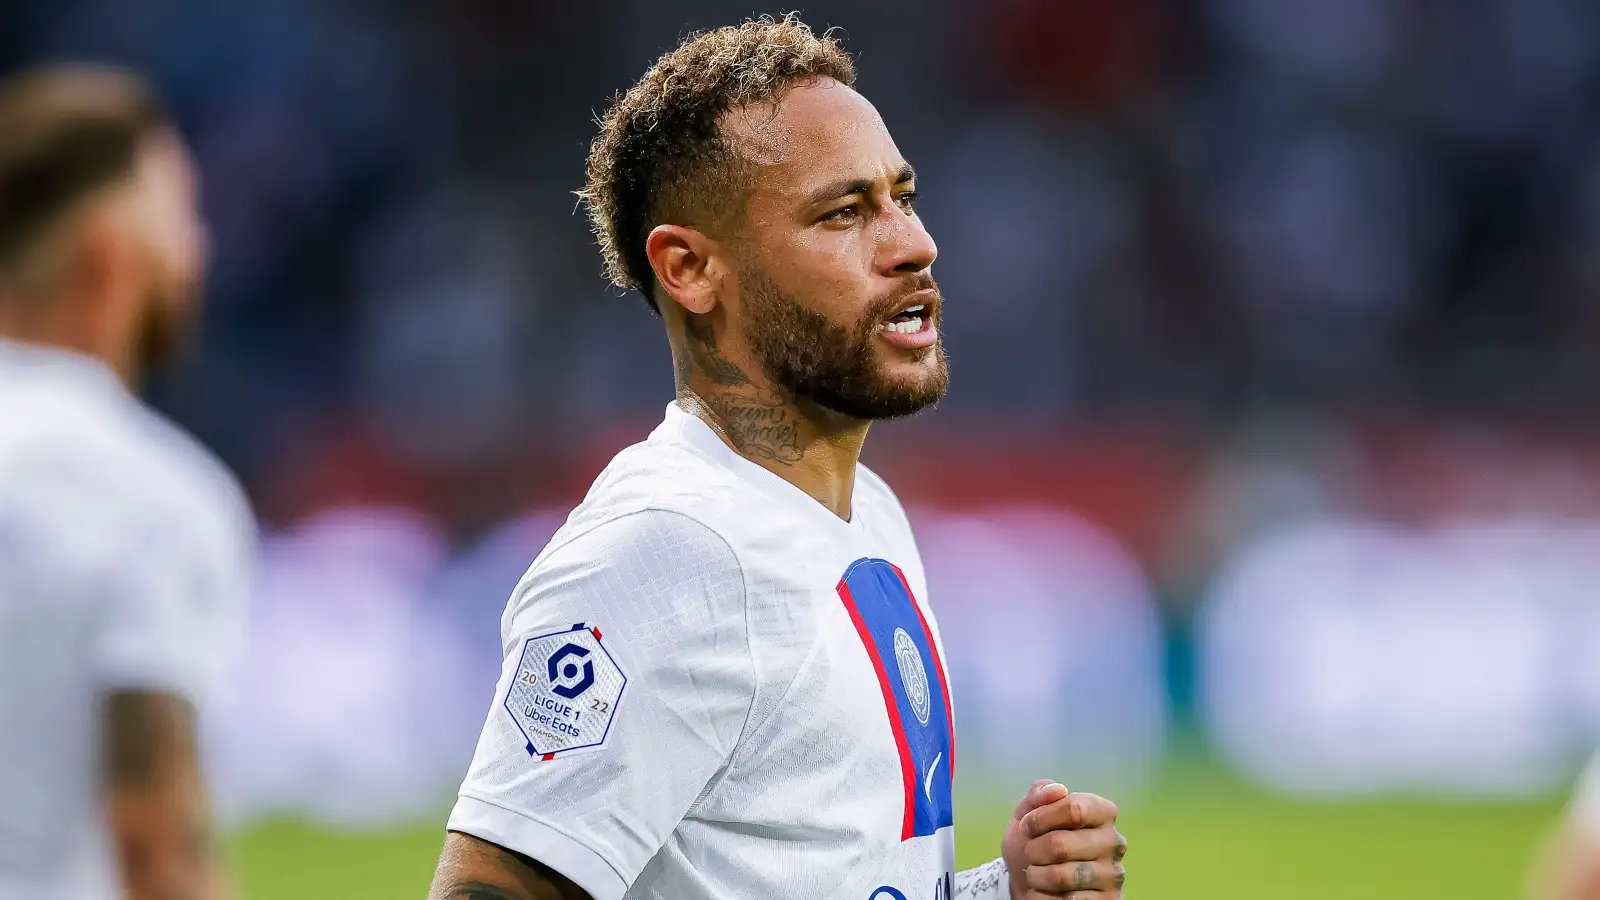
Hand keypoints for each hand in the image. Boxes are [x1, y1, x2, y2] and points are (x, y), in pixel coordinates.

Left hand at [1001, 780, 1126, 898]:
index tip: (1026, 825)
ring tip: (1035, 873)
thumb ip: (1039, 794)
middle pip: (1061, 845)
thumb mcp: (1028, 813)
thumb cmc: (1034, 842)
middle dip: (1034, 850)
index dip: (1041, 817)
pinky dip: (1044, 897)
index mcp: (1102, 813)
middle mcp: (1114, 842)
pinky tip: (1045, 892)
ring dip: (1036, 876)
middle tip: (1030, 853)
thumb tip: (1057, 789)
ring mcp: (1113, 875)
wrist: (1029, 882)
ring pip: (1061, 876)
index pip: (1075, 808)